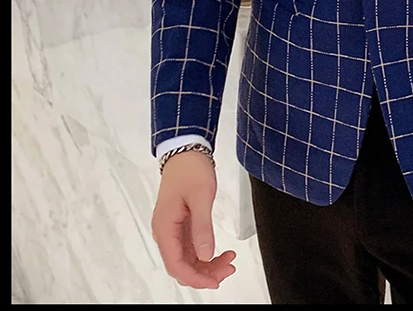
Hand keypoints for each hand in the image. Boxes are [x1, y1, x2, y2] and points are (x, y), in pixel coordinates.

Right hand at [151, 151, 236, 289]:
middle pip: (181, 265)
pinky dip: (205, 253)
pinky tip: (219, 252)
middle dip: (204, 273)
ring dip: (207, 265)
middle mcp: (165, 231)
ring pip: (187, 259)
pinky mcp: (180, 224)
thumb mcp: (201, 197)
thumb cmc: (190, 169)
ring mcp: (172, 228)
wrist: (186, 150)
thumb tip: (205, 256)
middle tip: (228, 268)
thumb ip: (202, 228)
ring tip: (229, 260)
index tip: (214, 281)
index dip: (195, 278)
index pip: (176, 264)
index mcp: (165, 227)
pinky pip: (191, 247)